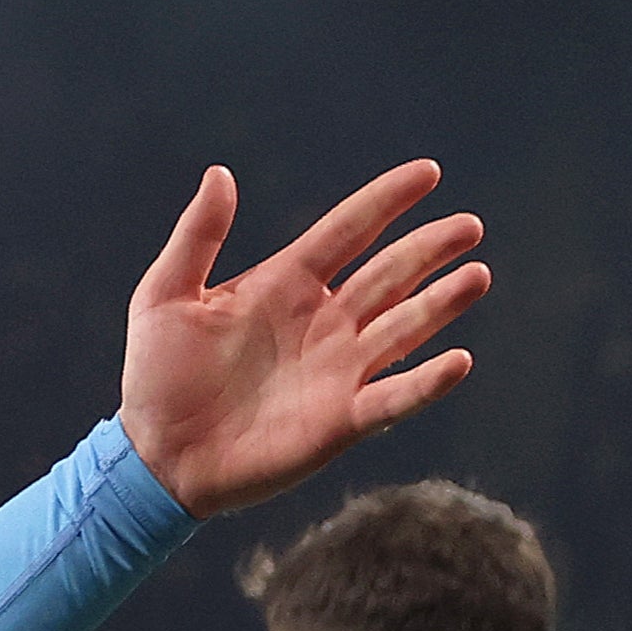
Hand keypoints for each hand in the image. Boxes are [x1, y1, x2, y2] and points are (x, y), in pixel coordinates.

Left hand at [116, 162, 488, 517]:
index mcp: (286, 283)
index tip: (428, 172)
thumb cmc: (156, 378)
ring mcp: (337, 371)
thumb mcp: (165, 296)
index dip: (387, 201)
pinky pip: (394, 398)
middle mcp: (323, 322)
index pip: (349, 230)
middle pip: (390, 274)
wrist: (155, 458)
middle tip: (469, 227)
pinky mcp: (340, 422)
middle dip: (430, 250)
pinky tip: (459, 360)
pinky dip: (427, 382)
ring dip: (440, 304)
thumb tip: (219, 174)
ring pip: (403, 328)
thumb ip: (197, 236)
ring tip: (476, 276)